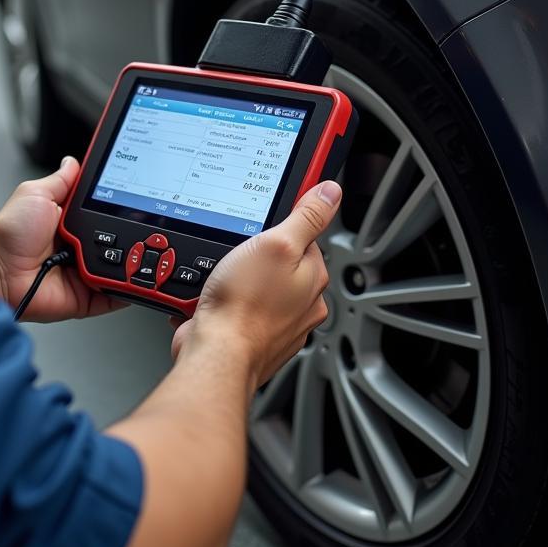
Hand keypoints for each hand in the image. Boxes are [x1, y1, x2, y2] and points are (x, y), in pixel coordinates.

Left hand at [0, 157, 125, 321]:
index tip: (138, 201)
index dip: (122, 206)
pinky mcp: (86, 296)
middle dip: (132, 233)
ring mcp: (85, 272)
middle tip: (144, 226)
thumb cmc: (9, 236)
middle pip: (119, 239)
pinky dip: (127, 290)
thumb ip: (59, 180)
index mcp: (71, 221)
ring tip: (141, 252)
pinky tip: (137, 280)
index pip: (106, 210)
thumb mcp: (35, 194)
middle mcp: (80, 246)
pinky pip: (113, 295)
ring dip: (132, 261)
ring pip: (121, 267)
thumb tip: (73, 162)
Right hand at [170, 181, 339, 388]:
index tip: (268, 220)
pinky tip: (217, 299)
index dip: (284, 224)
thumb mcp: (276, 243)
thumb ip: (306, 217)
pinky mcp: (254, 336)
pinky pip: (242, 308)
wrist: (217, 355)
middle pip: (281, 261)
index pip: (306, 236)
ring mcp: (279, 323)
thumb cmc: (244, 306)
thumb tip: (330, 192)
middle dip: (257, 255)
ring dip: (241, 279)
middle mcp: (303, 303)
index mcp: (313, 277)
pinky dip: (229, 301)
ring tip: (225, 278)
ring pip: (260, 286)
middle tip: (238, 254)